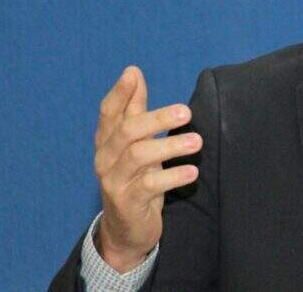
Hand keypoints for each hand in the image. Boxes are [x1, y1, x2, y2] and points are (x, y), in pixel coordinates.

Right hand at [92, 66, 201, 272]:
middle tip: (186, 112)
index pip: (108, 112)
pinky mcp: (128, 202)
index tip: (133, 73)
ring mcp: (114, 181)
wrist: (126, 229)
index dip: (119, 93)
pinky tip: (192, 171)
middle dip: (156, 118)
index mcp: (107, 141)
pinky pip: (149, 185)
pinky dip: (172, 176)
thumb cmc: (135, 177)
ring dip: (170, 146)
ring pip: (138, 156)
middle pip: (126, 131)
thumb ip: (134, 109)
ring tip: (197, 141)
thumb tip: (133, 72)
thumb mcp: (135, 142)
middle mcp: (105, 158)